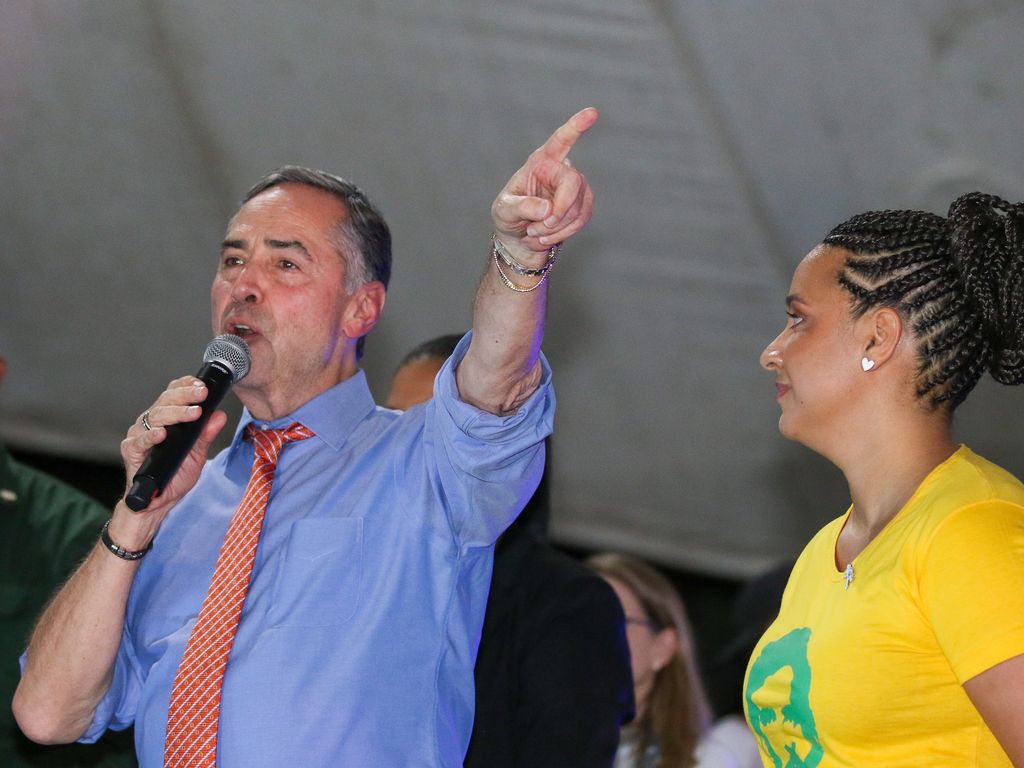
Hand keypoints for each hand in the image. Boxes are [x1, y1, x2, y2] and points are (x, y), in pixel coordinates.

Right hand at [115, 376, 226, 539]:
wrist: (157, 503)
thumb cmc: (173, 476)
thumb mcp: (197, 455)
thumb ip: (206, 435)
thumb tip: (220, 415)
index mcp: (166, 419)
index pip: (173, 394)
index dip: (186, 386)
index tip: (202, 385)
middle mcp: (151, 422)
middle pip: (165, 401)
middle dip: (185, 396)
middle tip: (201, 394)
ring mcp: (139, 435)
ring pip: (155, 416)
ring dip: (175, 413)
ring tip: (192, 413)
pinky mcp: (131, 450)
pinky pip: (139, 440)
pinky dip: (151, 436)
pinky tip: (162, 433)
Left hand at [491, 107, 597, 259]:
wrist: (517, 240)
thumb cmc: (507, 219)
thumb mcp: (504, 211)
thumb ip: (523, 207)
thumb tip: (548, 209)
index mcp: (539, 162)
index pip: (560, 141)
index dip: (576, 127)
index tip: (592, 113)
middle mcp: (559, 170)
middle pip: (573, 182)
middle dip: (560, 209)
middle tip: (542, 227)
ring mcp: (574, 188)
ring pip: (579, 206)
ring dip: (557, 227)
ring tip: (535, 233)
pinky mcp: (582, 205)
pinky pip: (583, 218)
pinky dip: (565, 232)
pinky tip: (547, 237)